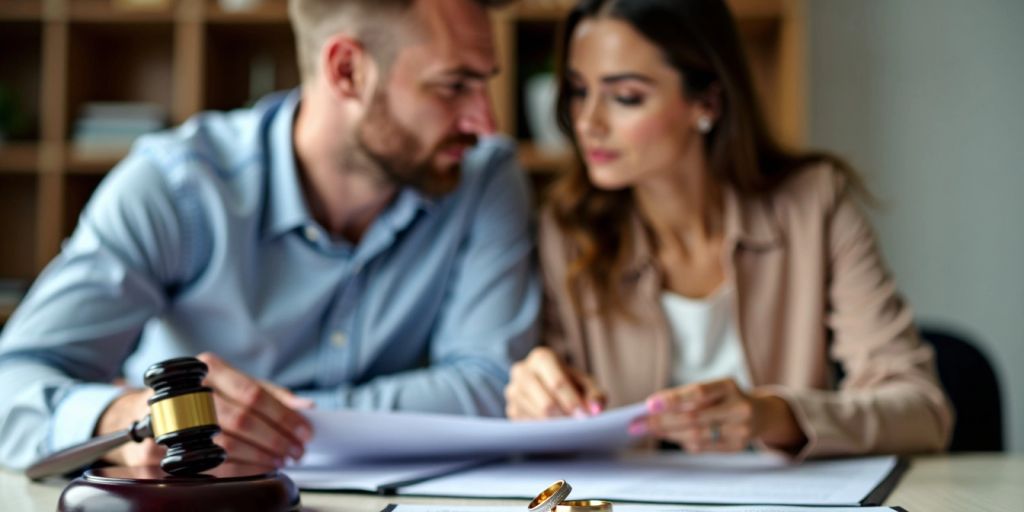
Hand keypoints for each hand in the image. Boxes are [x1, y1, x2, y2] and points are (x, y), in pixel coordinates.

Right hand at [97, 354, 315, 467]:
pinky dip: (237, 474)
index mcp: (204, 369)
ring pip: (225, 447)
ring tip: (280, 461)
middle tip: (296, 451)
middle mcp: (183, 393)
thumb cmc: (194, 398)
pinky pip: (205, 470)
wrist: (135, 414)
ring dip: (260, 459)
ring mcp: (164, 426)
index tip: (304, 431)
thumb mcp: (229, 384)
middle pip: (241, 421)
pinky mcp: (153, 455)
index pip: (253, 394)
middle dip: (276, 440)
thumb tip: (306, 407)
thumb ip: (268, 393)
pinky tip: (254, 472)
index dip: (284, 416)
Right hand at [505, 347, 605, 419]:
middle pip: (546, 403)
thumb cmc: (571, 385)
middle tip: (579, 426)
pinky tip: (555, 428)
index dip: (572, 402)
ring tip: (569, 427)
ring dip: (557, 426)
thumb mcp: (586, 385)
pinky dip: (545, 431)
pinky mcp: (510, 410)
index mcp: (541, 357)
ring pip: (537, 417)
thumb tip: (595, 410)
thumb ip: (595, 395)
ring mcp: (513, 391)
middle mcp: (522, 371)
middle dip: (565, 417)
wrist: (549, 389)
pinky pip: (530, 427)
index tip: (585, 417)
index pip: (557, 383)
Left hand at [629, 378, 805, 452]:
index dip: (673, 399)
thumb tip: (652, 408)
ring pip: (697, 435)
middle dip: (661, 421)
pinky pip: (704, 447)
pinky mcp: (738, 446)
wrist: (762, 414)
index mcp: (729, 386)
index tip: (648, 404)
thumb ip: (686, 396)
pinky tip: (668, 436)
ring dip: (668, 433)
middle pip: (694, 417)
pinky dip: (683, 441)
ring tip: (649, 429)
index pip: (698, 392)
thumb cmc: (726, 398)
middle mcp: (738, 407)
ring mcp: (741, 429)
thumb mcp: (713, 389)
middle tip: (637, 423)